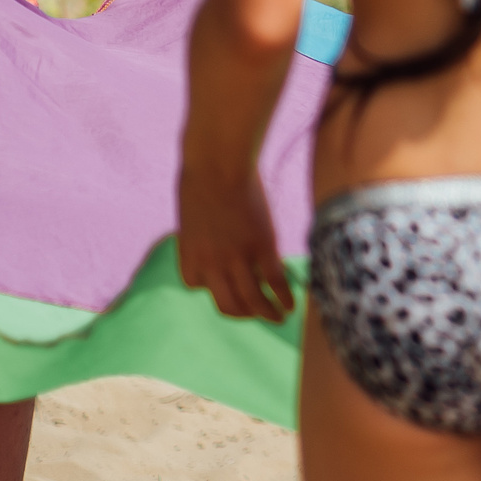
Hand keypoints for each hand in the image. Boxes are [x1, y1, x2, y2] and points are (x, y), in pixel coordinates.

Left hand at [177, 164, 293, 322]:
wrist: (218, 162)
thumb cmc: (202, 172)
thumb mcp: (191, 205)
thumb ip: (200, 224)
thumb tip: (211, 220)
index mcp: (188, 254)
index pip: (195, 285)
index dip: (210, 285)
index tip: (224, 279)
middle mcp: (210, 264)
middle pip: (227, 304)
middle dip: (243, 314)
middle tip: (257, 315)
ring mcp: (237, 258)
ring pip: (252, 301)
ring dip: (267, 314)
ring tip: (279, 319)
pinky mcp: (262, 248)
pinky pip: (274, 281)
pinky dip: (283, 297)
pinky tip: (292, 303)